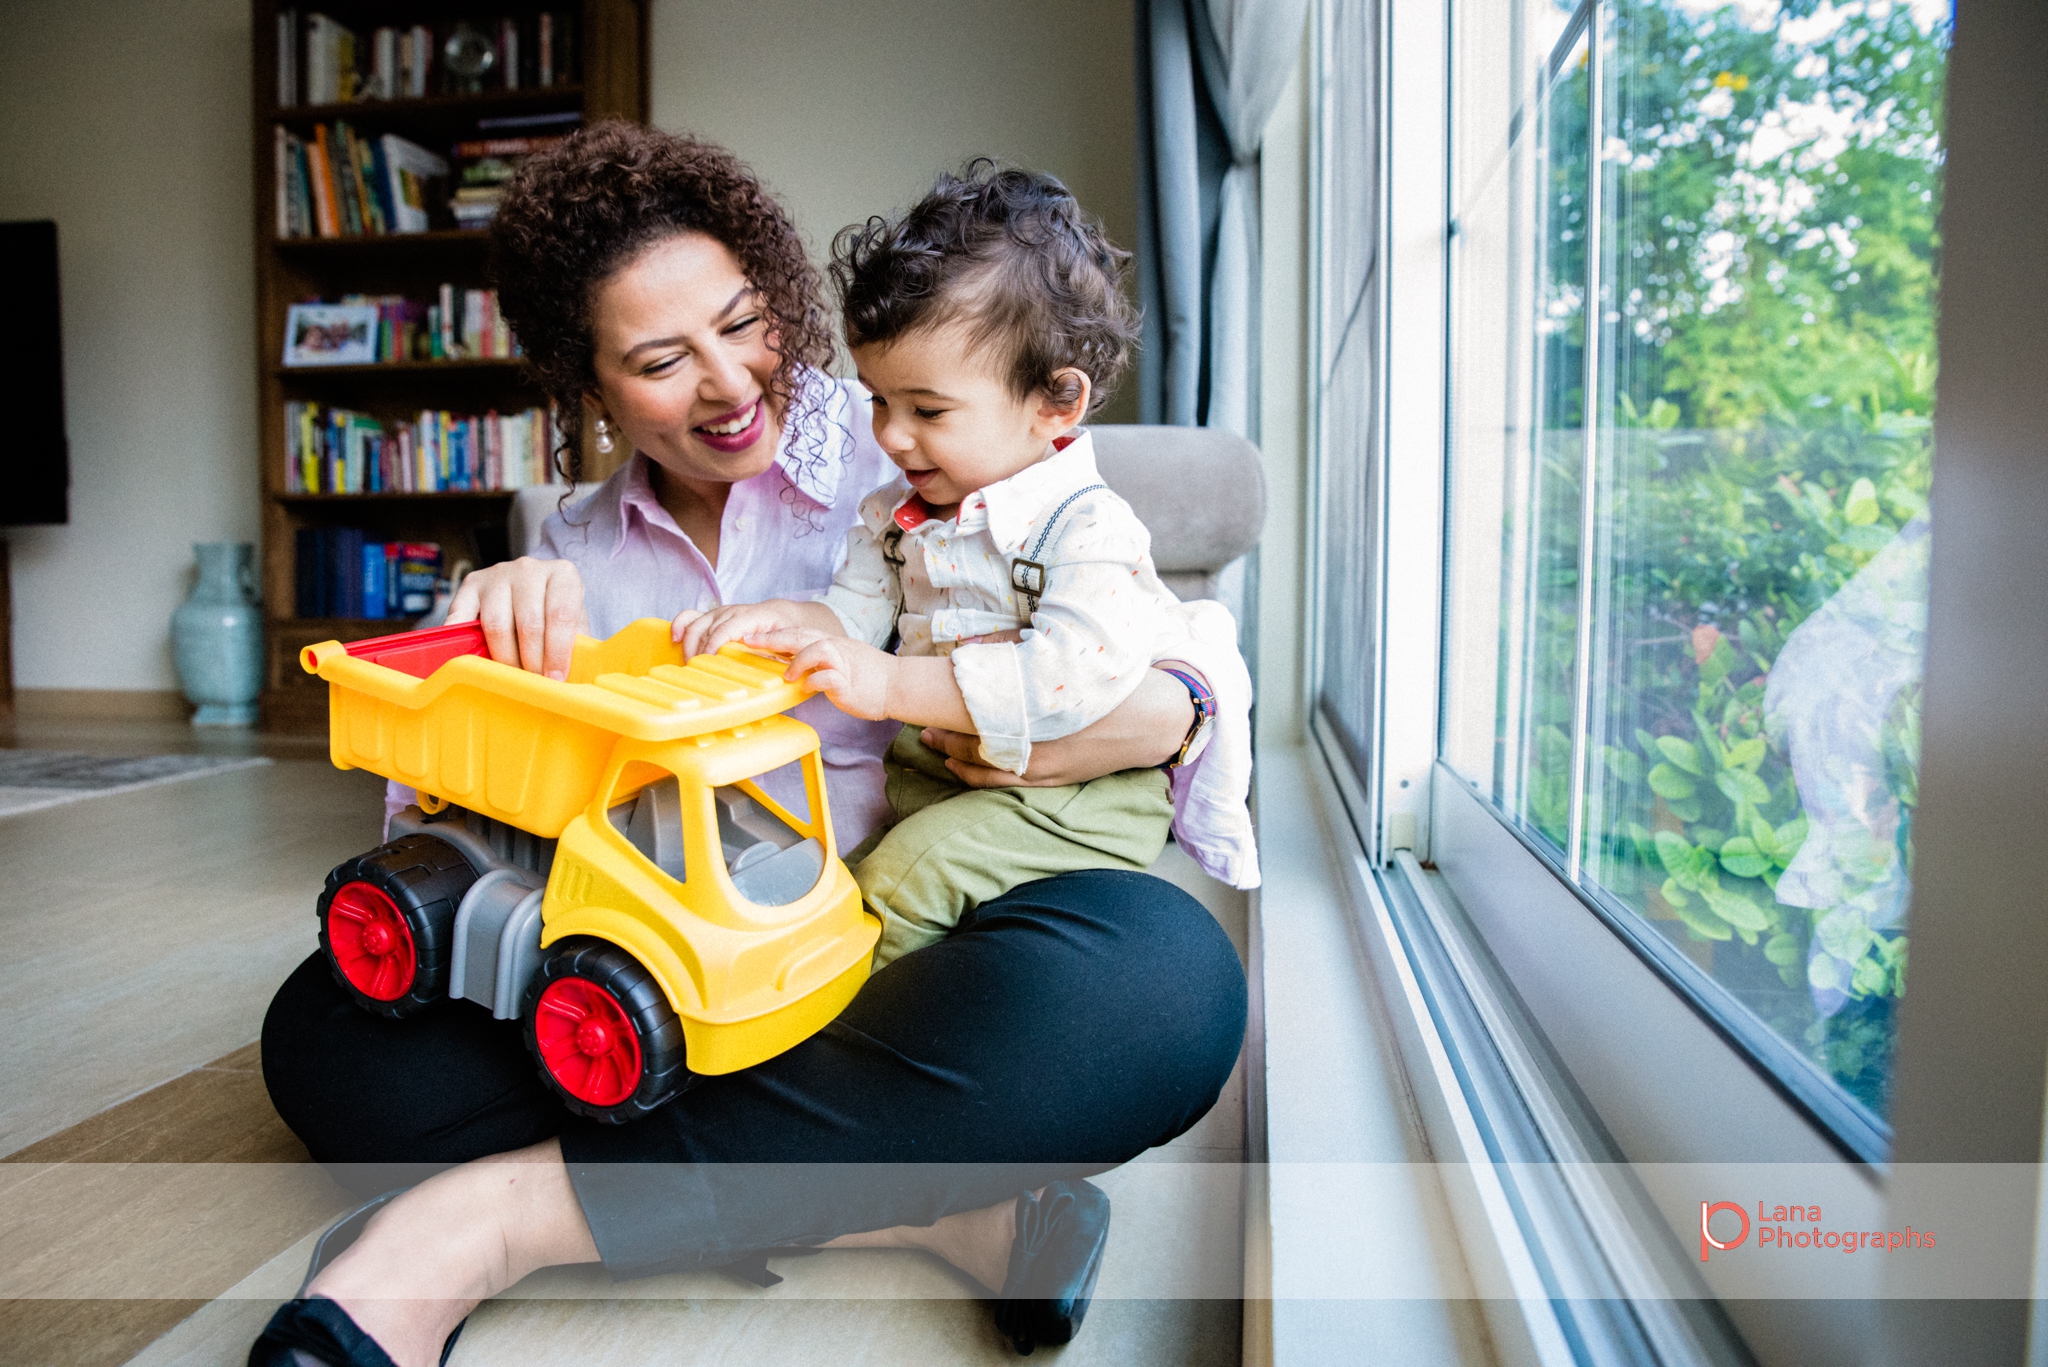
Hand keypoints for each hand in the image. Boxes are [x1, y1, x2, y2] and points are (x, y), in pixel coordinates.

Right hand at [446, 558, 585, 679]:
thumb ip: (577, 646)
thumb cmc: (556, 612)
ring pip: (496, 625)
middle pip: (528, 623)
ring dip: (504, 659)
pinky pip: (462, 619)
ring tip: (512, 678)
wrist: (532, 587)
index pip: (561, 615)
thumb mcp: (575, 623)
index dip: (557, 652)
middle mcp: (529, 569)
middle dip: (532, 662)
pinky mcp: (470, 584)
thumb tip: (570, 682)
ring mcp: (497, 574)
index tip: (555, 679)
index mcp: (563, 574)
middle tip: (533, 685)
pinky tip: (470, 662)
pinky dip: (464, 643)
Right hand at [672, 599, 808, 658]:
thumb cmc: (785, 630)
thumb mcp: (787, 638)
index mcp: (752, 616)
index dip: (713, 645)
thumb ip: (772, 643)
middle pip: (708, 629)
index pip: (726, 628)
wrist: (782, 615)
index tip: (706, 661)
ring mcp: (720, 612)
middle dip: (699, 650)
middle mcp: (733, 611)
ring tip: (688, 664)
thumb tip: (751, 646)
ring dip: (689, 644)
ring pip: (696, 625)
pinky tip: (674, 638)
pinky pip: (690, 616)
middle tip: (697, 671)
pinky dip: (680, 625)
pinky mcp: (712, 616)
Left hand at [743, 625, 898, 720]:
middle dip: (774, 638)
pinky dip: (814, 681)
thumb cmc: (868, 677)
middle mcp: (836, 649)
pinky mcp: (849, 683)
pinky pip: (829, 677)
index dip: (773, 633)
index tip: (749, 637)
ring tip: (787, 675)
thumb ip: (818, 660)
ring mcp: (844, 664)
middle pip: (802, 635)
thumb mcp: (840, 662)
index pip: (798, 633)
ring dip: (798, 661)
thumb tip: (793, 665)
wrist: (897, 685)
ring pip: (818, 649)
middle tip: (750, 642)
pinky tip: (806, 689)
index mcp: (831, 643)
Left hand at [920, 665, 1197, 787]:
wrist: (1157, 720)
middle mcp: (1036, 751)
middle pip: (976, 749)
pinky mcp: (1056, 779)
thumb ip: (1021, 656)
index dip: (945, 718)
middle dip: (945, 739)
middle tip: (921, 729)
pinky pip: (1006, 783)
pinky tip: (962, 770)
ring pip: (987, 771)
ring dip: (956, 761)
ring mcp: (1046, 770)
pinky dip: (979, 777)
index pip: (976, 723)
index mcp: (1036, 719)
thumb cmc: (1115, 686)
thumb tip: (977, 651)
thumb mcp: (1068, 662)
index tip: (923, 709)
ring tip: (933, 748)